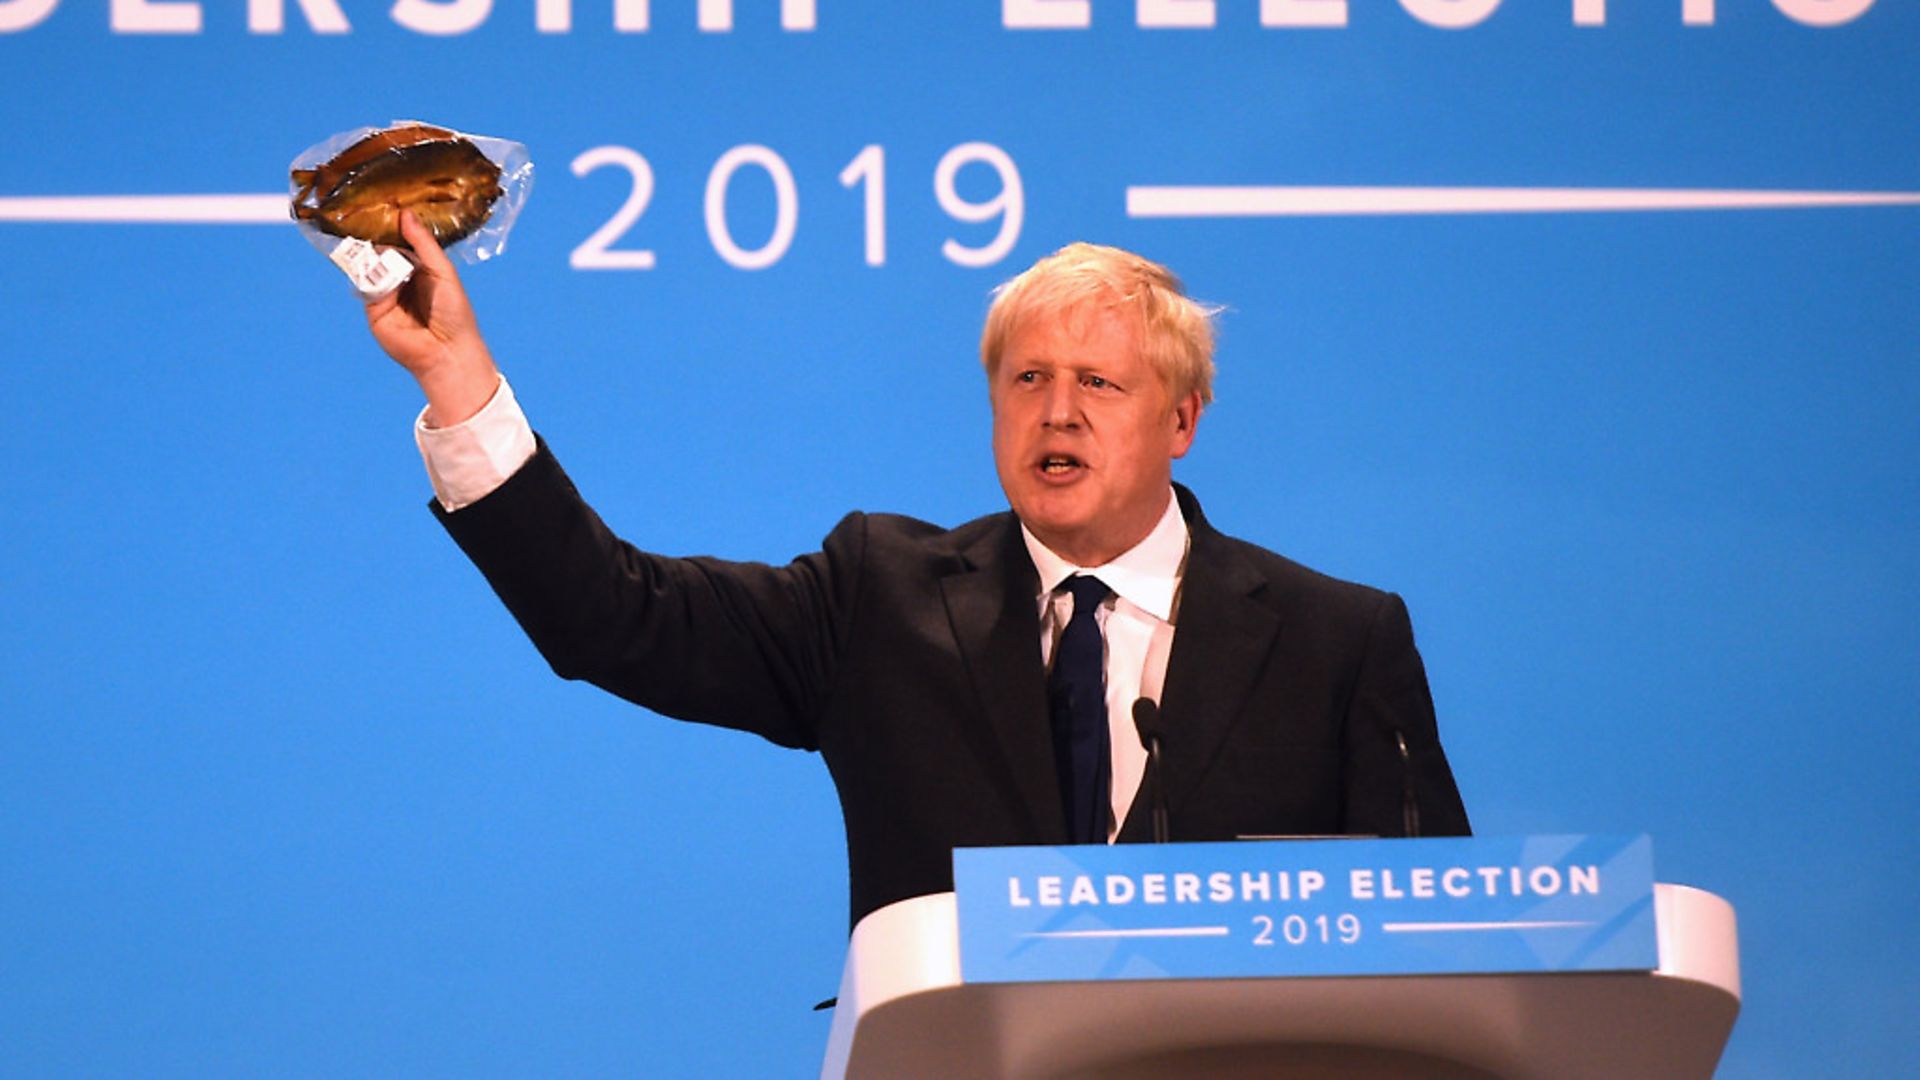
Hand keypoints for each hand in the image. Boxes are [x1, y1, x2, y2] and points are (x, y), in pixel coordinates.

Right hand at [363, 210, 499, 426]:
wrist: (447, 351)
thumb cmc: (454, 313)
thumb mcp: (442, 271)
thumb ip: (423, 243)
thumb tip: (405, 214)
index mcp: (421, 268)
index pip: (401, 241)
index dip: (393, 225)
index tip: (383, 201)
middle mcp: (401, 279)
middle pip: (382, 250)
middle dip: (375, 233)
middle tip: (365, 208)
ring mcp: (385, 293)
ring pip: (371, 265)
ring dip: (368, 250)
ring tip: (362, 226)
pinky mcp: (373, 308)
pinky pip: (365, 284)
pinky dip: (365, 270)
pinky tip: (367, 257)